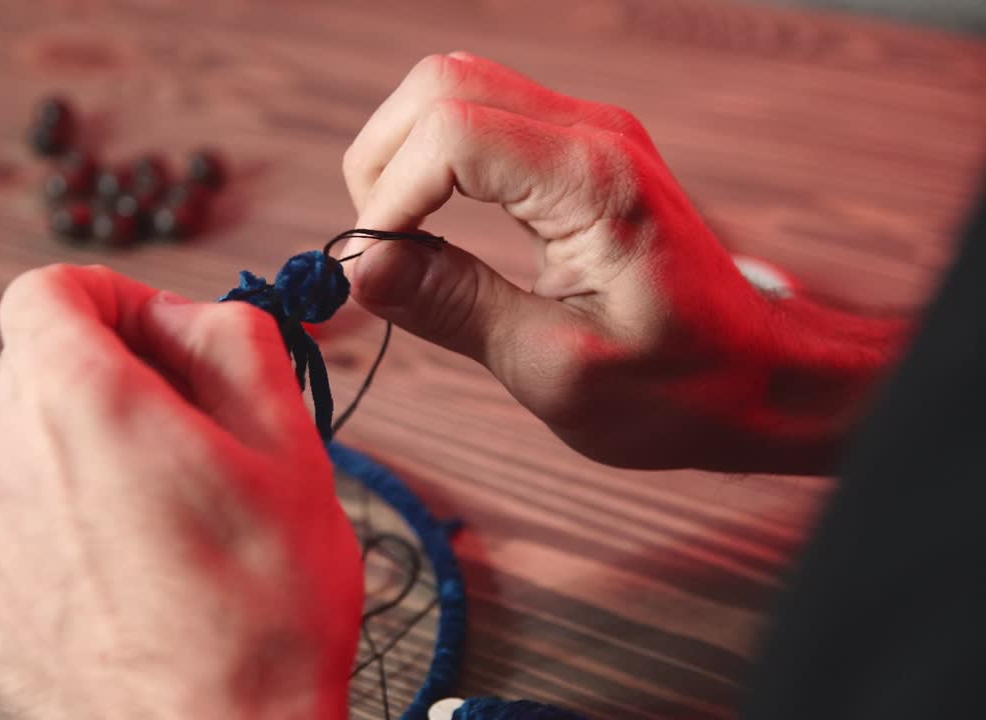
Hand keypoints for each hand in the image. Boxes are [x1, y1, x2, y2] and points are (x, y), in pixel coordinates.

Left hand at [0, 265, 361, 719]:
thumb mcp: (292, 450)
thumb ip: (237, 344)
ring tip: (71, 448)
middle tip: (163, 411)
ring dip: (0, 410)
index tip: (155, 332)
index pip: (50, 289)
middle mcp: (3, 454)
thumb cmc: (268, 611)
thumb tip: (186, 313)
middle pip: (13, 354)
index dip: (110, 295)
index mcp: (86, 400)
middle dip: (89, 356)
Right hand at [342, 52, 901, 473]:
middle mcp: (591, 133)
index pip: (451, 133)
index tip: (372, 274)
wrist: (757, 373)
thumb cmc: (678, 387)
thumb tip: (362, 270)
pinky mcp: (578, 149)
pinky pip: (482, 118)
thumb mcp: (557, 368)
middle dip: (381, 164)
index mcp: (592, 181)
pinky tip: (435, 229)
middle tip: (375, 252)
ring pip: (453, 89)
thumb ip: (456, 309)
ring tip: (399, 242)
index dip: (388, 199)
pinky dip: (435, 164)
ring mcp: (587, 132)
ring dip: (403, 158)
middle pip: (440, 85)